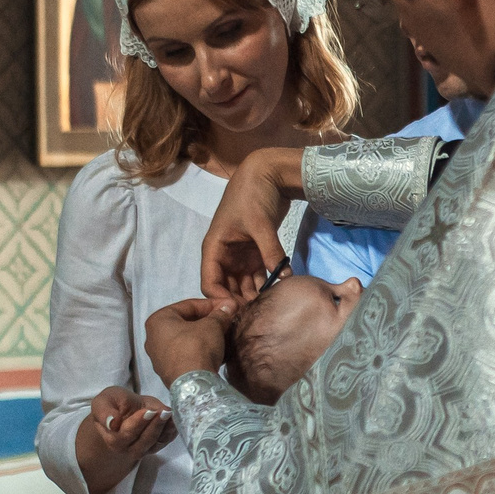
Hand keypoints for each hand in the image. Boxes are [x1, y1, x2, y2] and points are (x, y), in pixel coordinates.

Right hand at [73, 384, 171, 493]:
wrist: (124, 408)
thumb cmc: (112, 404)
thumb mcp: (103, 402)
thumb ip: (104, 411)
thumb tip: (112, 423)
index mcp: (113, 439)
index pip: (125, 435)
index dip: (137, 424)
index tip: (147, 411)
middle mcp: (128, 448)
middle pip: (143, 441)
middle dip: (154, 426)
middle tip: (162, 411)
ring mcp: (144, 448)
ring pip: (156, 443)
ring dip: (165, 429)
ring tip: (169, 413)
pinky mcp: (157, 444)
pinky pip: (166, 440)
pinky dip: (172, 430)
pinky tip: (174, 418)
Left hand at [146, 297, 233, 385]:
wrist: (193, 384)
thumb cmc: (197, 346)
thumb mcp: (212, 325)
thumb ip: (220, 314)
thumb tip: (229, 306)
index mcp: (158, 320)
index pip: (188, 305)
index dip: (211, 304)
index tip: (228, 306)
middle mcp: (152, 337)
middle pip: (185, 323)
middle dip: (207, 321)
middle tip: (225, 320)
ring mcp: (158, 357)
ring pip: (185, 340)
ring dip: (203, 336)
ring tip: (222, 336)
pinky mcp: (167, 372)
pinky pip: (185, 354)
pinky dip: (198, 350)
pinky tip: (214, 351)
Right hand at [201, 149, 296, 299]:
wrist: (268, 174)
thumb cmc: (253, 195)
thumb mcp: (260, 223)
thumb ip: (270, 251)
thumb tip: (284, 277)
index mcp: (214, 248)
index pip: (210, 283)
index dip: (221, 300)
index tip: (240, 312)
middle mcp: (224, 255)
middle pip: (227, 288)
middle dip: (240, 303)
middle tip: (258, 320)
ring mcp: (240, 255)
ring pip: (244, 284)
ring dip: (255, 297)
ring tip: (269, 313)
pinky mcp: (256, 253)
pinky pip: (259, 275)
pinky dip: (267, 285)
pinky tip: (279, 297)